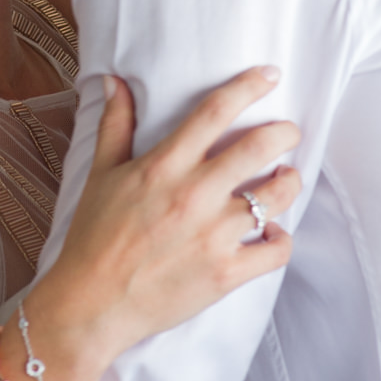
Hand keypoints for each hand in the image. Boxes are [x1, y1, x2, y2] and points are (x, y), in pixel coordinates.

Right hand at [32, 69, 300, 380]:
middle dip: (285, 132)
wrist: (90, 304)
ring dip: (289, 183)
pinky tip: (273, 233)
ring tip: (286, 179)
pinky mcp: (225, 273)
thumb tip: (116, 81)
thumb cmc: (93, 238)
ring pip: (276, 197)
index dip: (248, 87)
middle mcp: (194, 195)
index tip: (270, 75)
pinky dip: (282, 239)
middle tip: (289, 131)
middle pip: (259, 148)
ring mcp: (213, 236)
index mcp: (164, 166)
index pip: (214, 112)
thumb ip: (115, 125)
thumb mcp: (100, 174)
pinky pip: (277, 250)